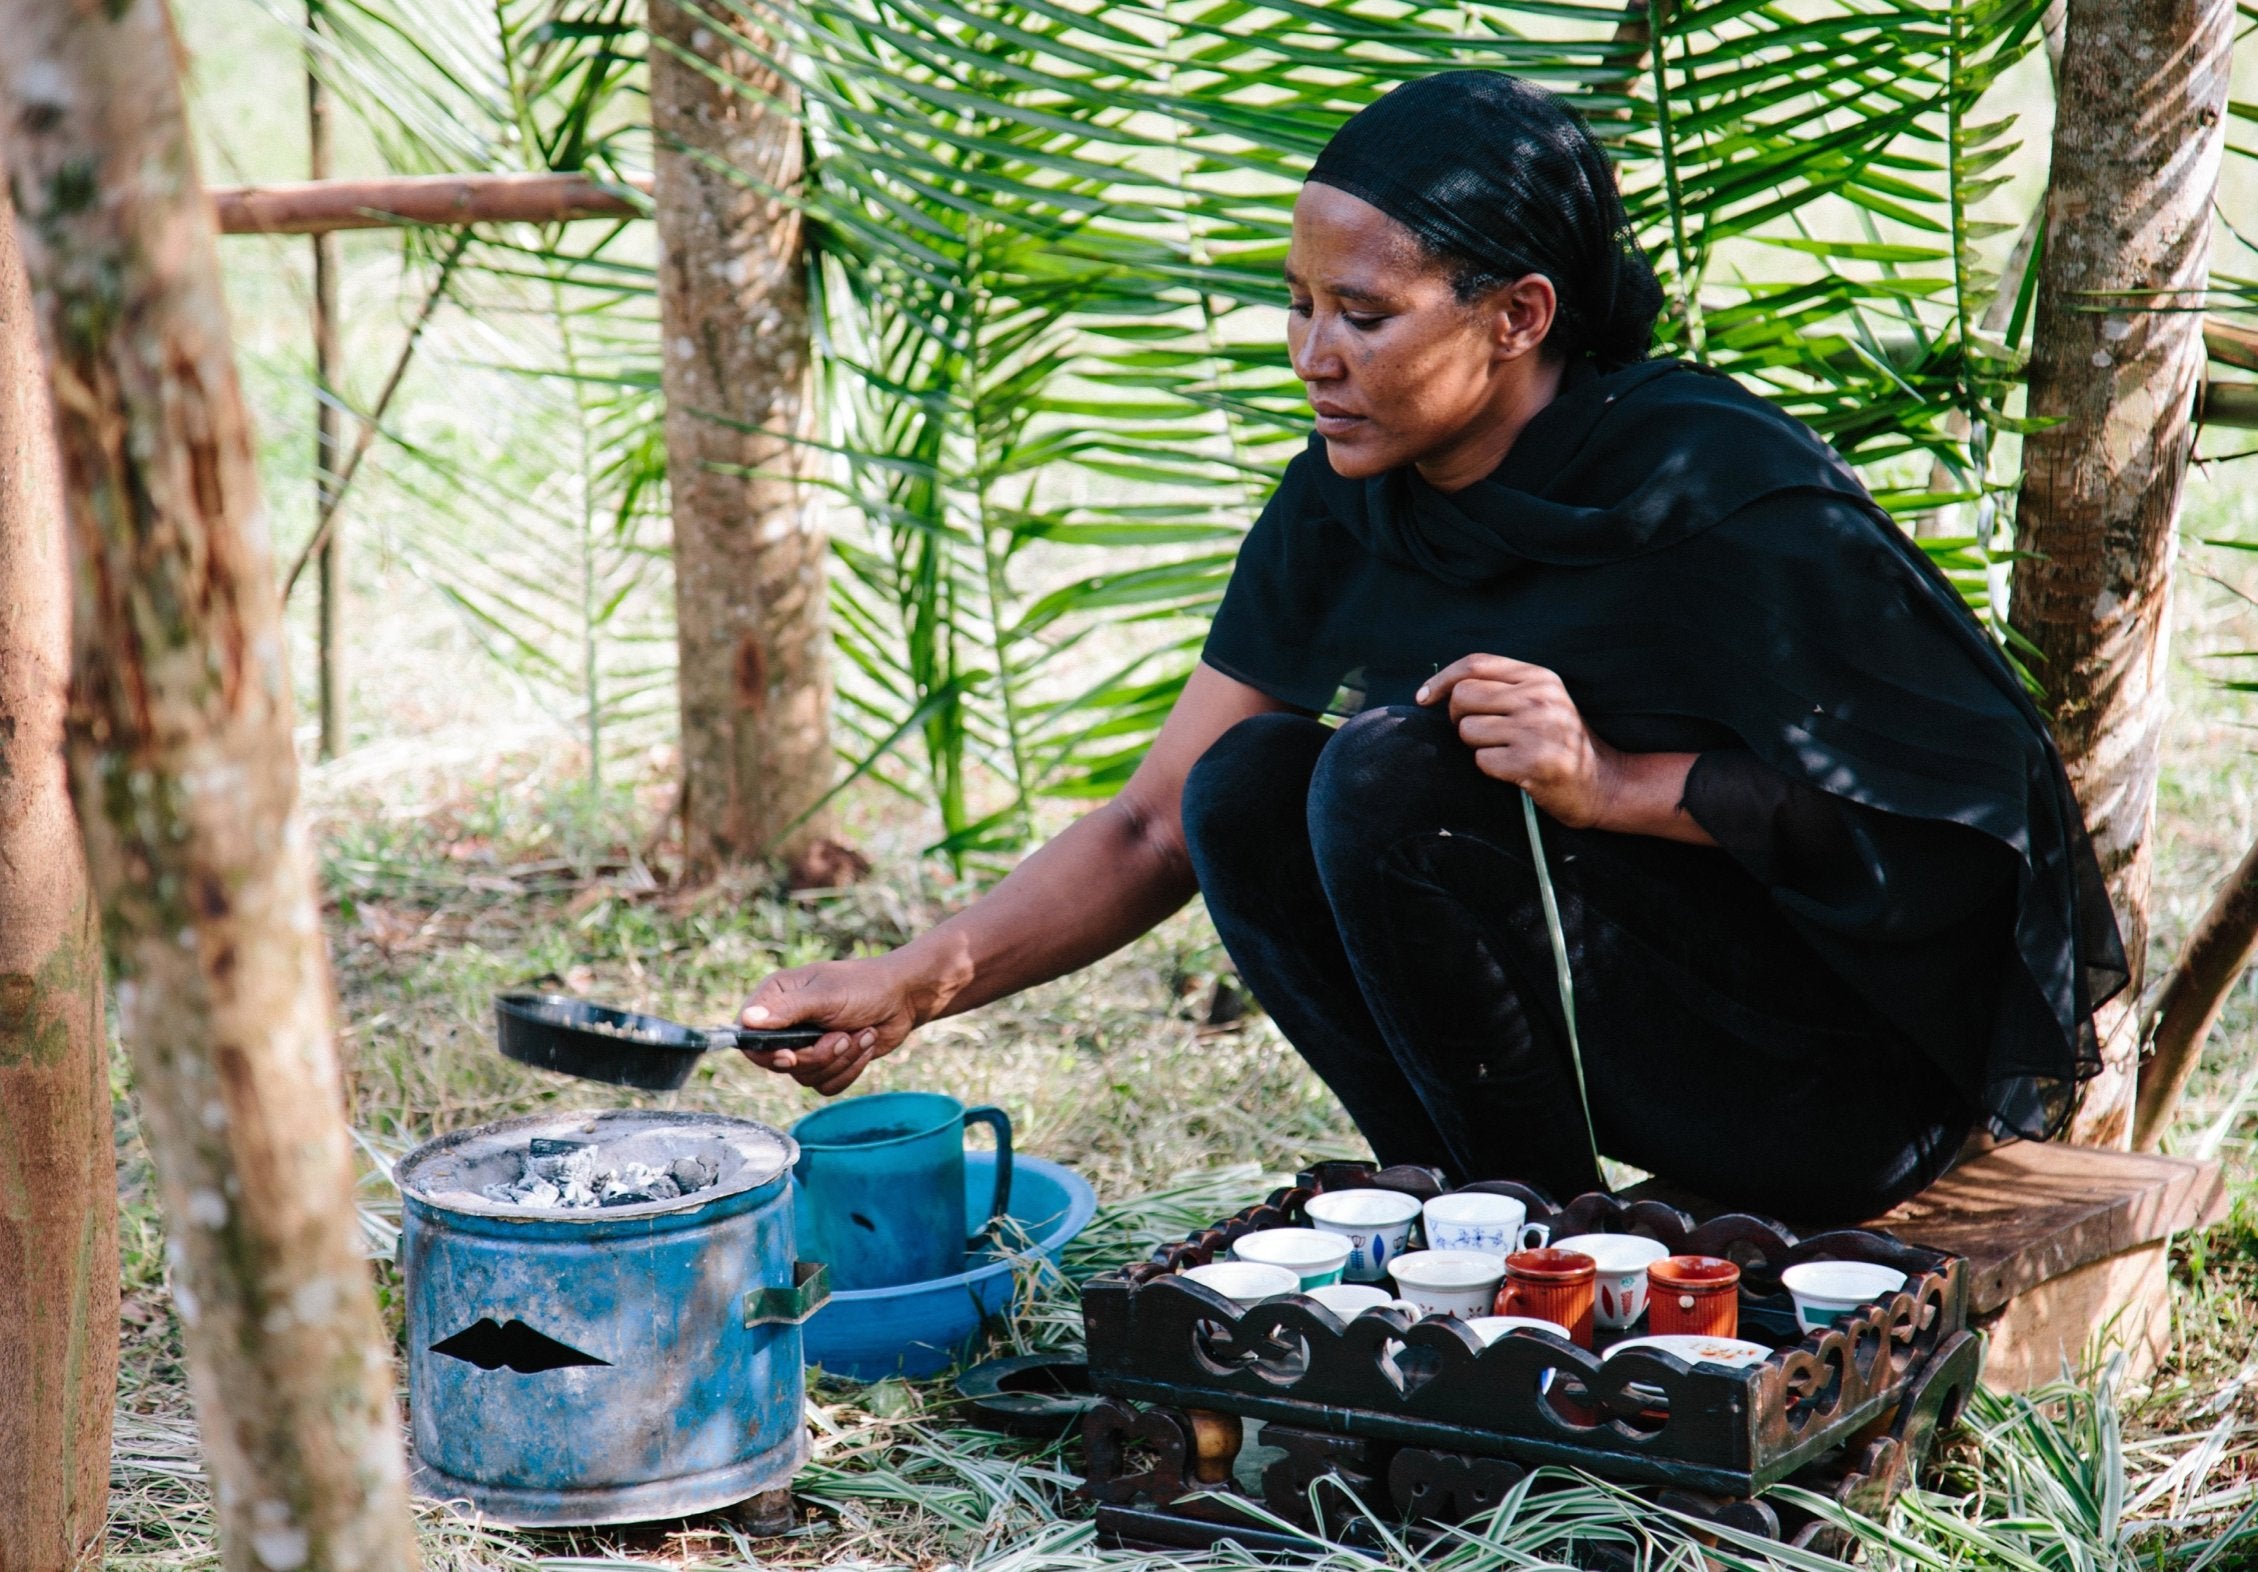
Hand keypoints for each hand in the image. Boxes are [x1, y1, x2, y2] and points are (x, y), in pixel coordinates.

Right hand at [739, 956, 924, 1095]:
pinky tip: (865, 1043)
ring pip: (804, 1077)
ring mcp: (806, 1045)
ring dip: (839, 1060)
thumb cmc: (864, 987)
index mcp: (776, 997)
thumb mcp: (825, 996)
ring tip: (859, 1033)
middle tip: (841, 1035)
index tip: (790, 1055)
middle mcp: (786, 1023)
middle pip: (778, 1063)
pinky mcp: (827, 1063)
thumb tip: (748, 1020)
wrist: (904, 998)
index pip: (748, 1035)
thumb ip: (788, 1010)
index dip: (765, 1052)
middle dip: (816, 1056)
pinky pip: (826, 1085)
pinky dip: (849, 1069)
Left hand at [1416, 653, 1621, 828]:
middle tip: (1479, 733)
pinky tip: (1514, 770)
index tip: (1423, 698)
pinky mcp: (1533, 762)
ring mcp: (1537, 729)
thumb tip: (1442, 690)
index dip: (1442, 680)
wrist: (1604, 784)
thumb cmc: (1562, 743)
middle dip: (1459, 718)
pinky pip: (1481, 761)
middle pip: (1463, 697)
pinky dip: (1490, 769)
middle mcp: (1539, 698)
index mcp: (1540, 677)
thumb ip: (1503, 688)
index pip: (1475, 664)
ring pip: (1468, 730)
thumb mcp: (1543, 701)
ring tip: (1506, 752)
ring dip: (1477, 746)